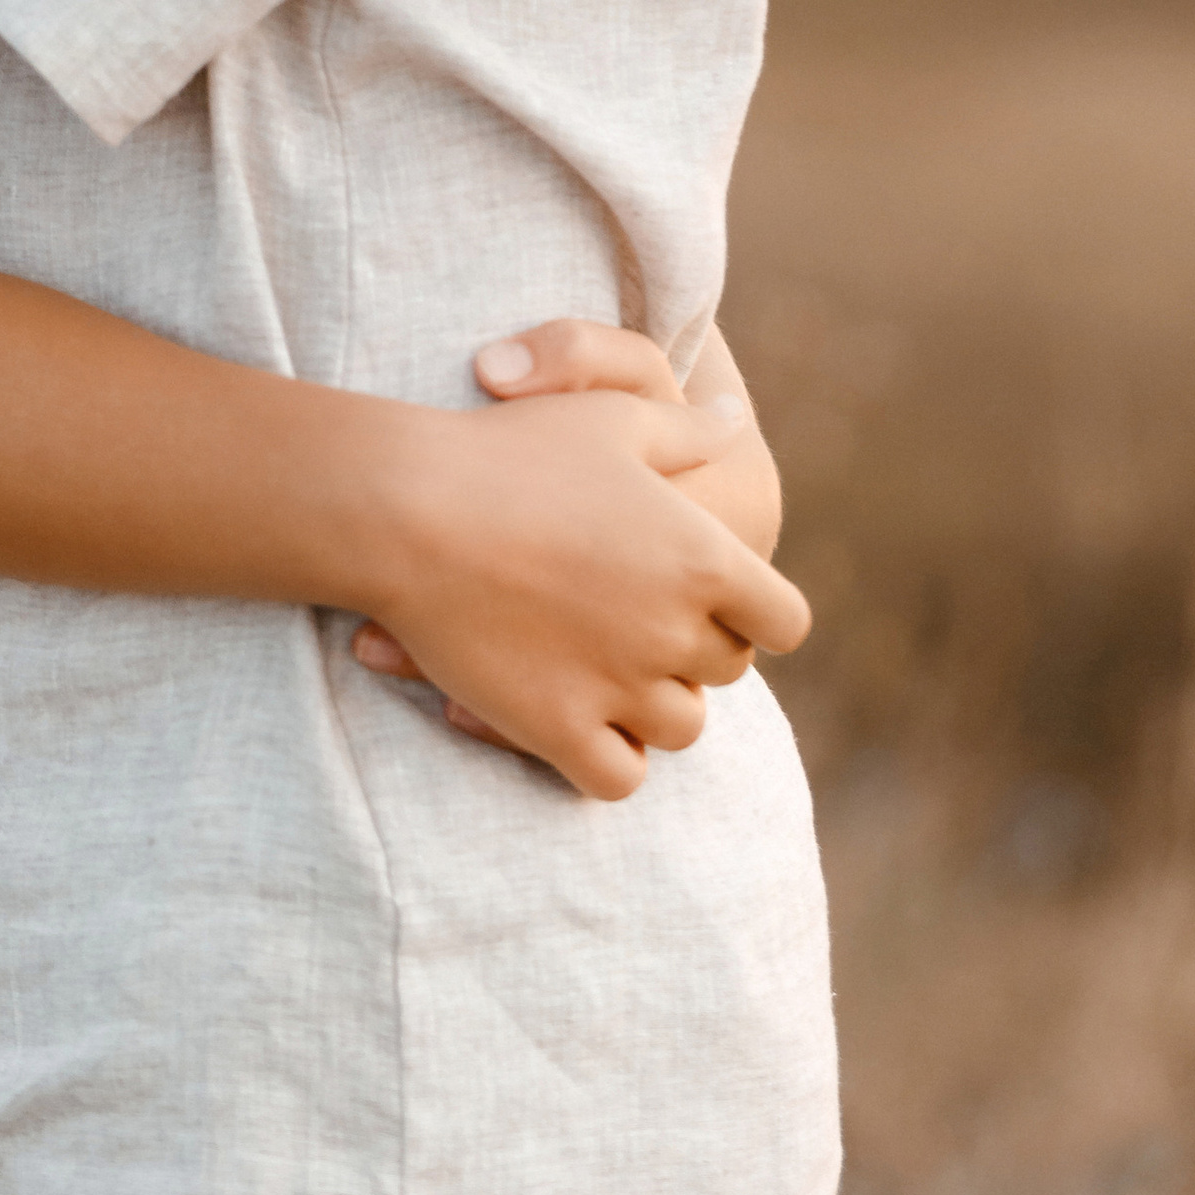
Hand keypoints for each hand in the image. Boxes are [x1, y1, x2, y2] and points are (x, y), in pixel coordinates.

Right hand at [346, 358, 809, 802]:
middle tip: (633, 617)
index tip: (715, 600)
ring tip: (603, 667)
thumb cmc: (511, 451)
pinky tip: (573, 718)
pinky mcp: (560, 730)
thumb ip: (687, 429)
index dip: (757, 612)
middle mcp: (676, 631)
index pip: (785, 622)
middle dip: (693, 649)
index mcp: (703, 558)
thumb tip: (731, 421)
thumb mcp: (613, 417)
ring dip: (653, 704)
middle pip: (725, 671)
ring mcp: (619, 688)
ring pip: (680, 728)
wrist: (409, 509)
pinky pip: (619, 777)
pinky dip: (608, 758)